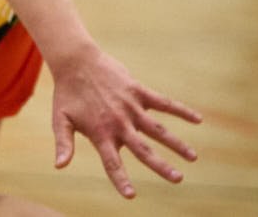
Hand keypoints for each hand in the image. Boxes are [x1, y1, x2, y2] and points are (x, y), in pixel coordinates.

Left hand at [49, 47, 201, 198]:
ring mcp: (131, 107)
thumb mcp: (60, 119)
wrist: (75, 61)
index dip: (120, 179)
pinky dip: (181, 111)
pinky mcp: (138, 91)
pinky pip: (164, 103)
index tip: (131, 196)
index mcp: (100, 133)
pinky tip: (198, 119)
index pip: (112, 162)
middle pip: (142, 149)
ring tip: (193, 157)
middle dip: (161, 166)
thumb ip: (63, 143)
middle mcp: (118, 122)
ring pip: (158, 129)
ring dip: (176, 143)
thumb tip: (59, 166)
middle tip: (178, 179)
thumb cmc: (67, 93)